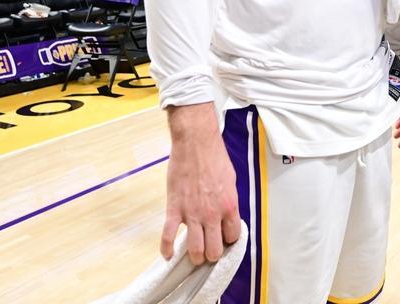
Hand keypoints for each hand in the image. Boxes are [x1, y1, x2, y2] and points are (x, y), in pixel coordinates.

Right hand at [161, 103, 241, 263]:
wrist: (196, 143)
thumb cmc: (215, 158)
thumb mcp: (231, 181)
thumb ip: (229, 202)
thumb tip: (227, 217)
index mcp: (230, 206)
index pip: (233, 237)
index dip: (228, 241)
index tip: (223, 239)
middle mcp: (212, 214)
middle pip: (214, 250)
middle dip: (212, 255)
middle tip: (209, 250)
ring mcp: (192, 214)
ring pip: (195, 250)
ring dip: (195, 256)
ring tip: (194, 255)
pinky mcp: (174, 209)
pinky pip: (168, 236)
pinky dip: (166, 249)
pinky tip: (167, 255)